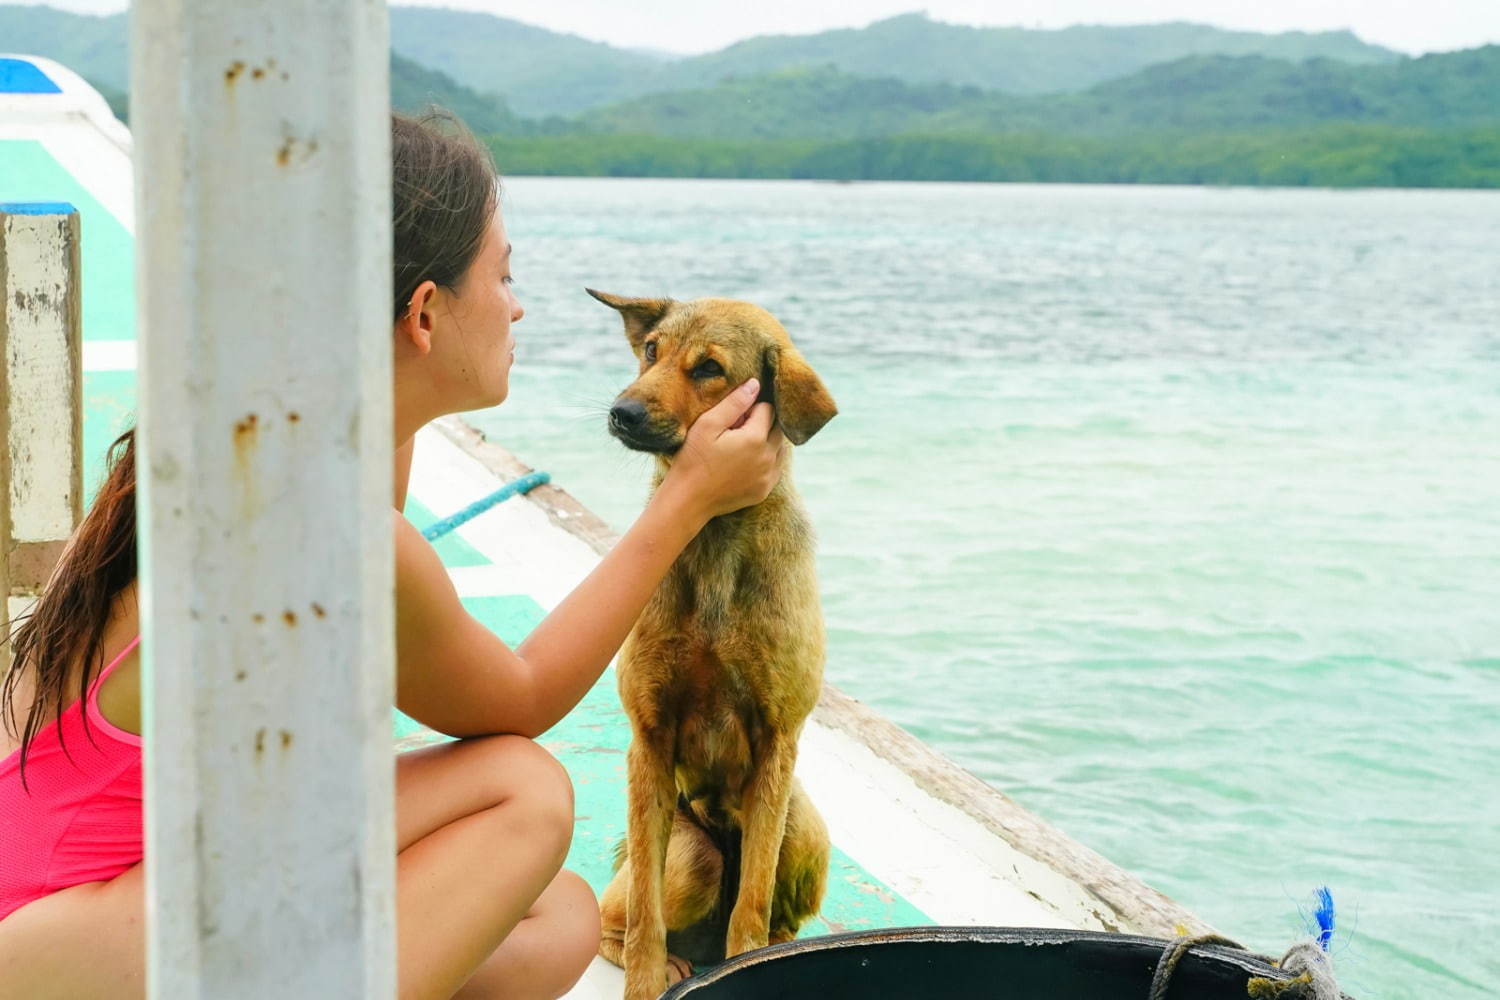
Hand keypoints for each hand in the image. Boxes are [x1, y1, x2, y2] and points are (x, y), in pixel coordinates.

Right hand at [661, 378, 785, 523]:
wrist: (687, 500)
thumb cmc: (693, 459)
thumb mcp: (708, 424)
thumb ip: (735, 403)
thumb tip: (755, 384)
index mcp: (756, 438)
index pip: (768, 409)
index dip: (751, 407)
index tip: (733, 417)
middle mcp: (768, 458)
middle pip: (778, 428)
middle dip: (762, 422)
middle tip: (736, 428)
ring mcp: (768, 477)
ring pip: (780, 448)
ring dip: (766, 441)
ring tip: (740, 444)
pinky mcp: (764, 490)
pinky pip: (775, 468)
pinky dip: (767, 460)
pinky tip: (745, 461)